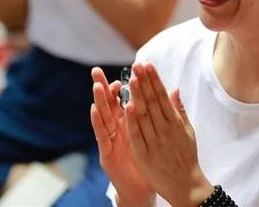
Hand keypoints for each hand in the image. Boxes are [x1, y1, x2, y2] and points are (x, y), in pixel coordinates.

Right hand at [91, 67, 155, 206]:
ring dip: (99, 101)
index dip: (123, 84)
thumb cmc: (148, 162)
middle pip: (108, 105)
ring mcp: (110, 140)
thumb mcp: (152, 136)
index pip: (124, 99)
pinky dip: (98, 122)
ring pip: (103, 117)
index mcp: (128, 124)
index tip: (124, 69)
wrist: (142, 189)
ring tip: (97, 85)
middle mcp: (116, 129)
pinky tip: (95, 109)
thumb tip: (163, 93)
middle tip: (96, 71)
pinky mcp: (105, 153)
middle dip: (102, 87)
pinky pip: (101, 136)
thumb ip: (154, 116)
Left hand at [125, 62, 213, 206]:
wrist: (186, 185)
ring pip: (144, 115)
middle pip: (152, 102)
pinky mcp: (145, 155)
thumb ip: (179, 110)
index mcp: (175, 122)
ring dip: (137, 96)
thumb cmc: (186, 156)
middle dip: (144, 82)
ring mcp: (155, 142)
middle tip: (136, 65)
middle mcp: (165, 129)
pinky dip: (133, 122)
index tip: (146, 64)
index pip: (162, 96)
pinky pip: (137, 136)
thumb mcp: (188, 131)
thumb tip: (174, 89)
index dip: (154, 80)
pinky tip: (128, 107)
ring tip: (131, 79)